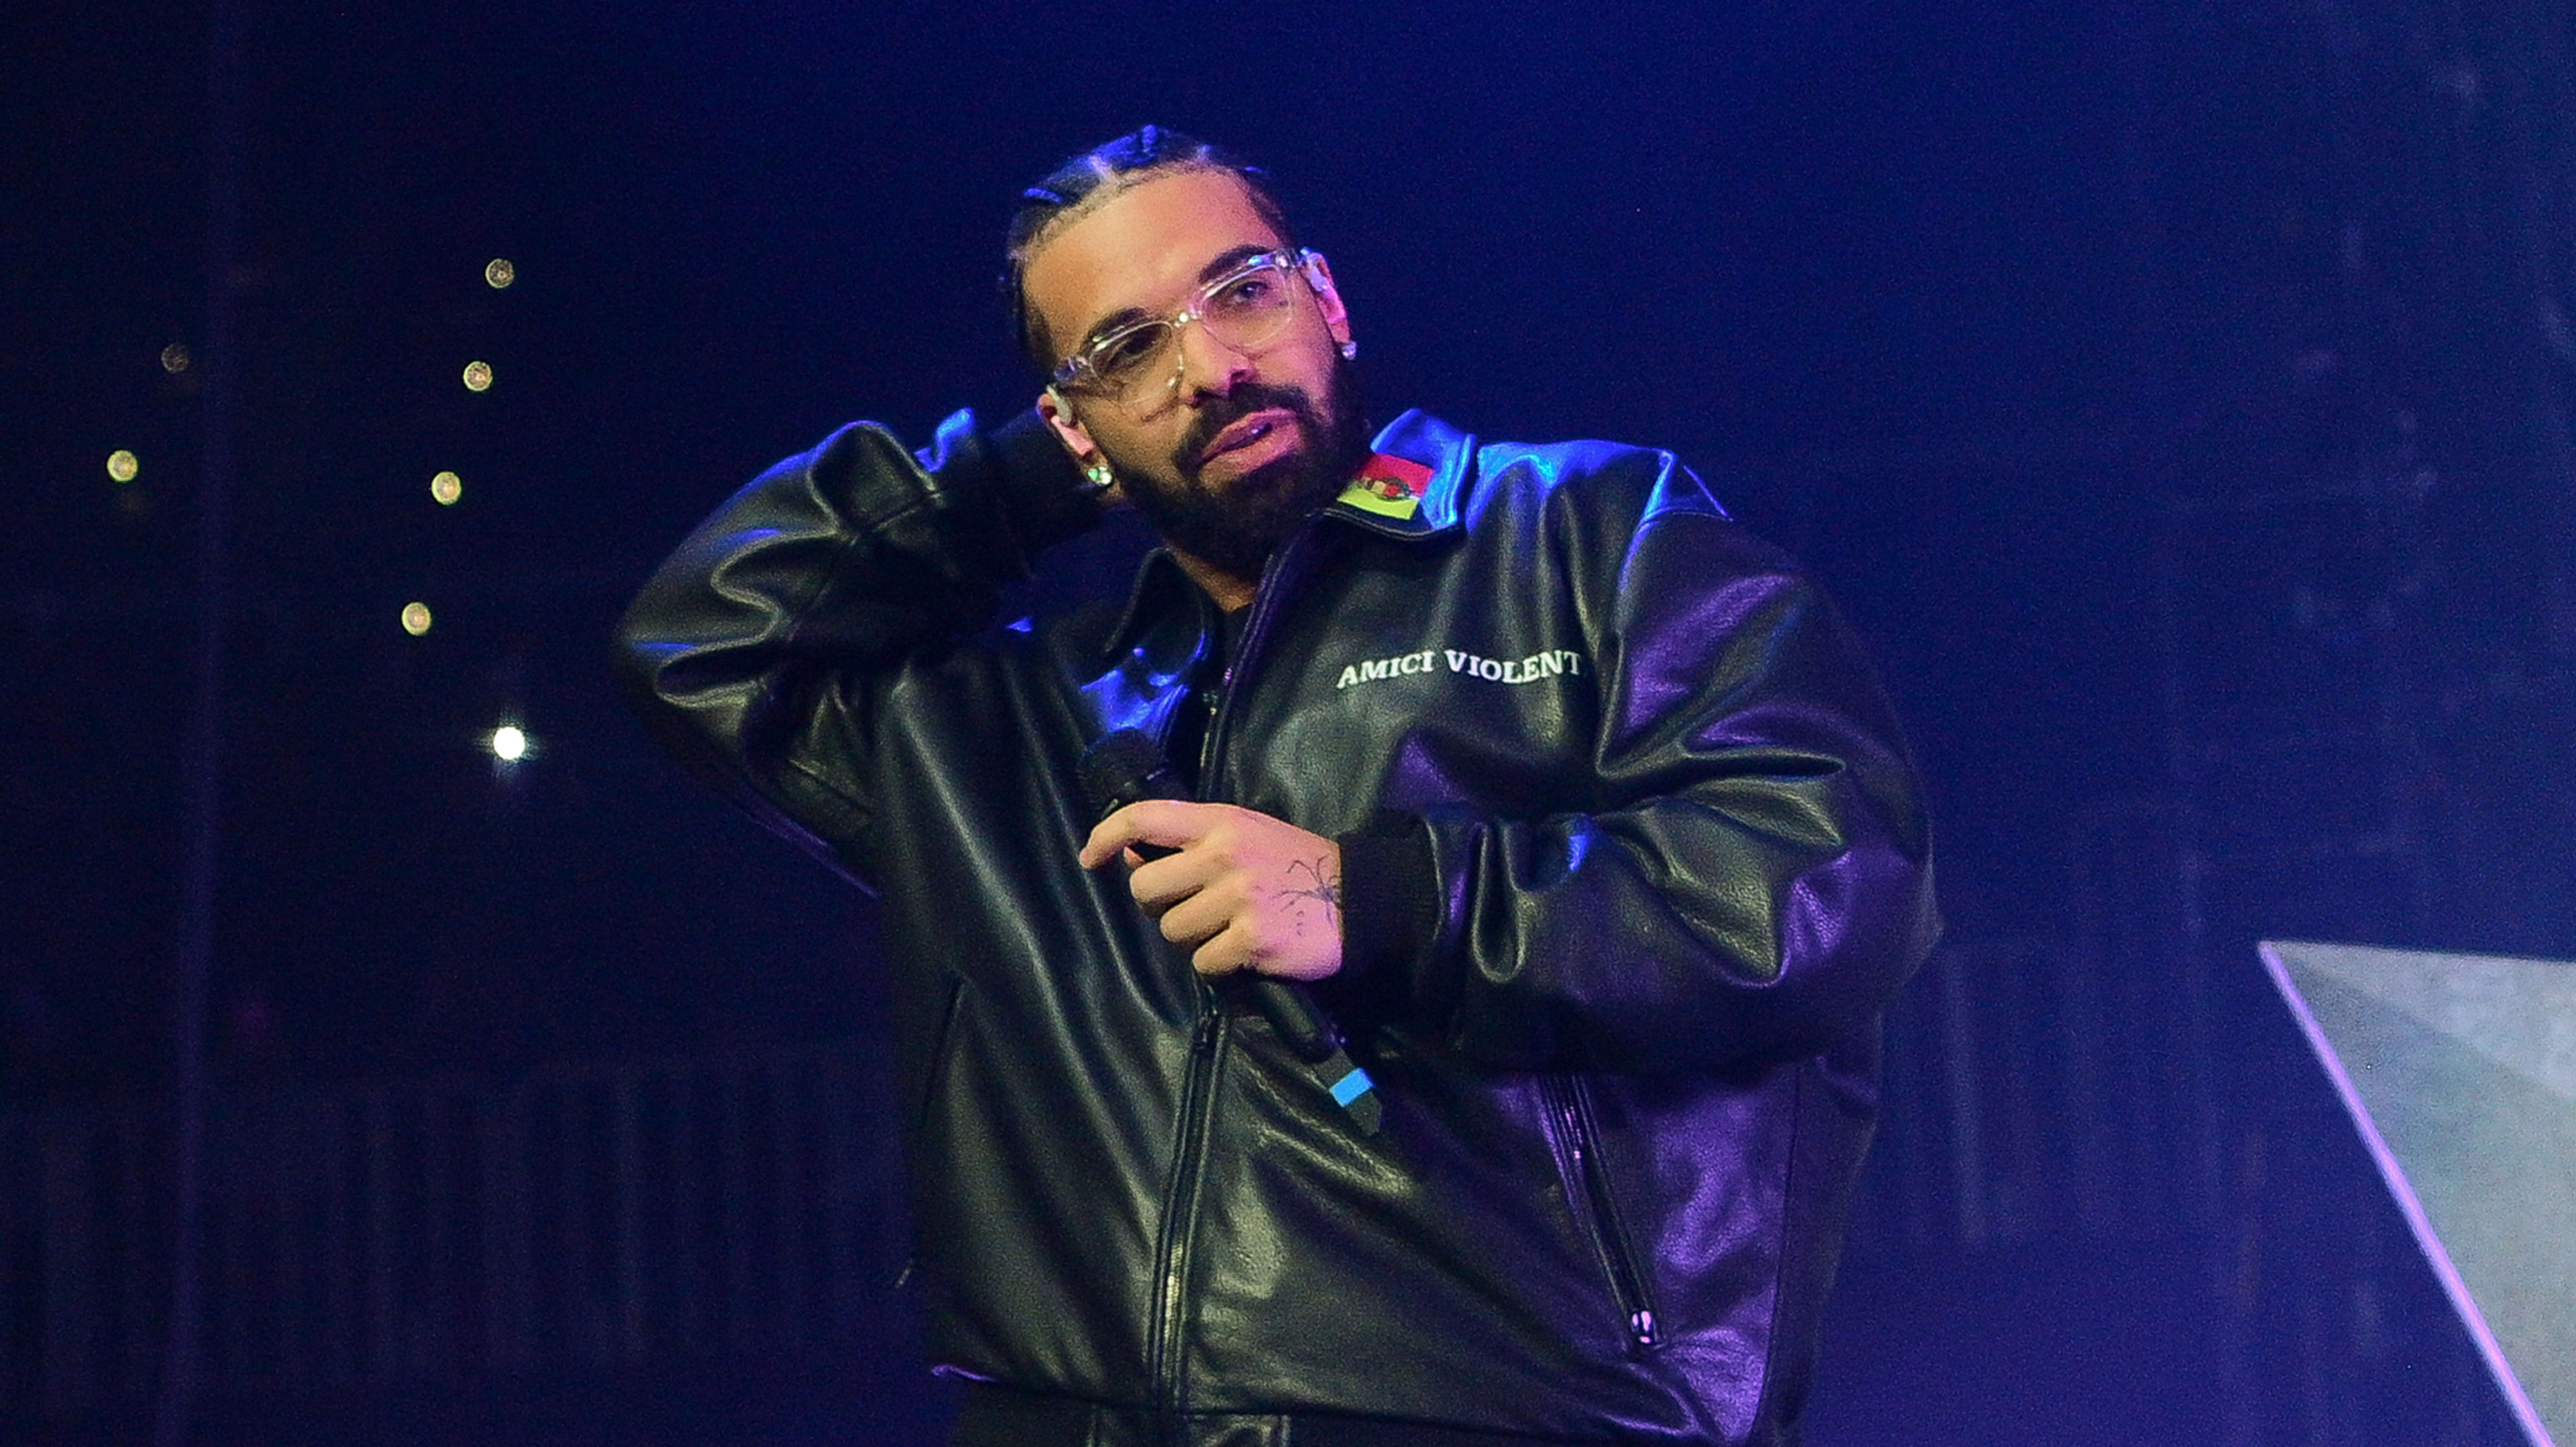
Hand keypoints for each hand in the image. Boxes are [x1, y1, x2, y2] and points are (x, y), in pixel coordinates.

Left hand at [1078, 800, 1343, 981]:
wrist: (1360, 899)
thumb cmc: (1295, 865)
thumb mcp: (1247, 833)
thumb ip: (1193, 842)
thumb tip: (1129, 856)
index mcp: (1220, 821)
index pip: (1144, 817)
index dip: (1105, 836)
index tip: (1089, 858)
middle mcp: (1225, 855)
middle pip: (1145, 887)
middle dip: (1158, 905)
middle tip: (1190, 907)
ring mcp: (1239, 898)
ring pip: (1171, 931)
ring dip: (1191, 938)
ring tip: (1226, 928)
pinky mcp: (1252, 939)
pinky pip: (1203, 963)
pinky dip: (1218, 965)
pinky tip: (1244, 950)